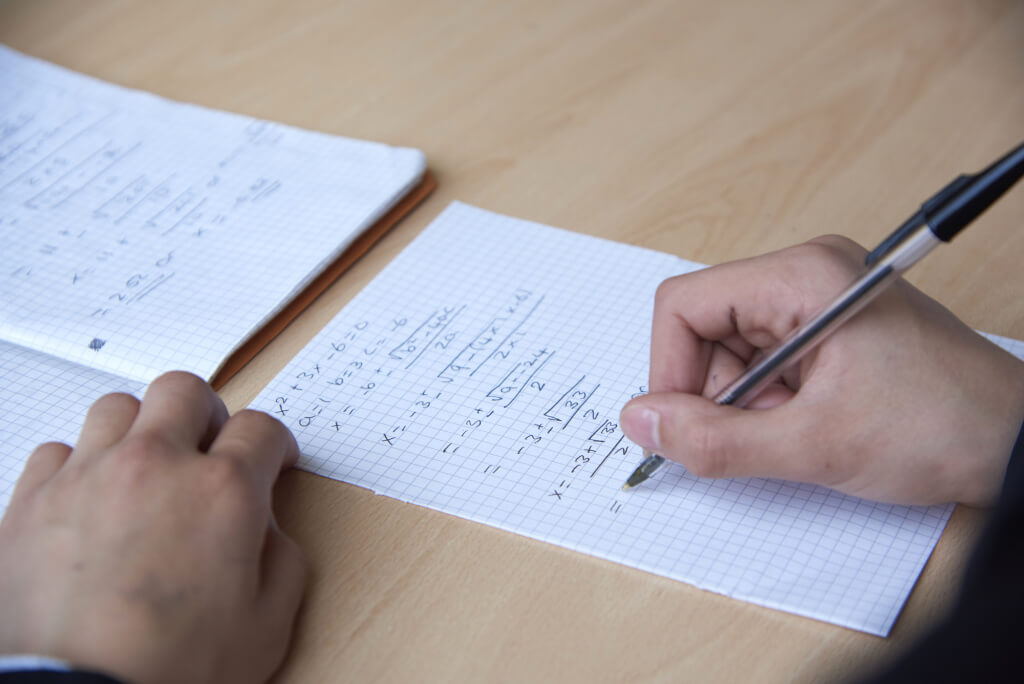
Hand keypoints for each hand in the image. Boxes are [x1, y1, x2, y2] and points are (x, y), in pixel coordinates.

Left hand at [0, 372, 305, 682]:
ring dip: (140, 430)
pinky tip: (88, 502)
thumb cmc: (171, 672)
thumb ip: (282, 560)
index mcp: (224, 492)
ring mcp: (88, 477)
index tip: (270, 459)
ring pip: (117, 407)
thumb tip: (266, 529)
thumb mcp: (267, 626)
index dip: (273, 443)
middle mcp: (157, 466)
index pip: (261, 427)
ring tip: (142, 470)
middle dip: (205, 413)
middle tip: (207, 447)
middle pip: (185, 391)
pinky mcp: (31, 502)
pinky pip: (56, 451)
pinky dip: (77, 467)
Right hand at [620, 236, 1023, 506]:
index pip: (684, 305)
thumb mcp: (816, 444)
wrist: (1018, 445)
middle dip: (714, 394)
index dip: (668, 368)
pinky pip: (761, 367)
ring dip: (743, 405)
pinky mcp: (824, 333)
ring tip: (797, 432)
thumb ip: (715, 440)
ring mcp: (814, 304)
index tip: (680, 426)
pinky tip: (808, 426)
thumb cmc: (941, 426)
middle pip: (703, 330)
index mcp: (801, 276)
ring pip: (728, 355)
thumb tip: (639, 423)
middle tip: (758, 436)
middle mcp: (803, 278)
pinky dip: (768, 406)